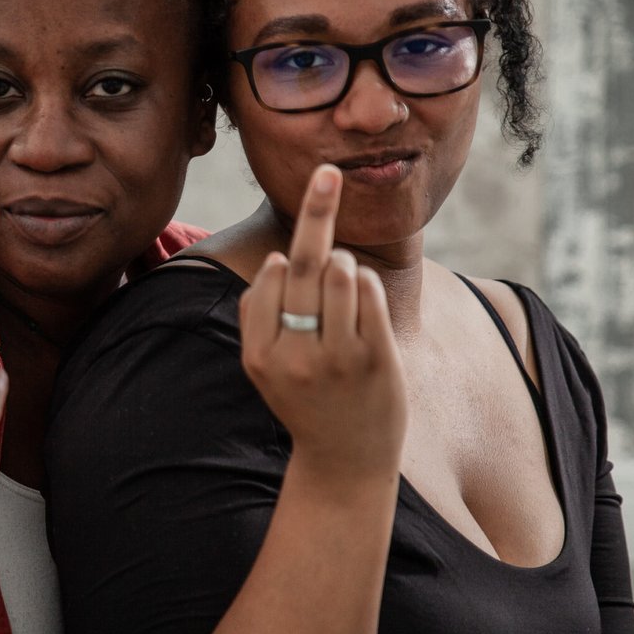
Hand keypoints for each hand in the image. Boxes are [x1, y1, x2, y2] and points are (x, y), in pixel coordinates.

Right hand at [239, 164, 405, 490]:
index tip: (286, 261)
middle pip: (303, 263)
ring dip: (345, 267)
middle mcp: (295, 356)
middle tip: (327, 170)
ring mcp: (337, 357)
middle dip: (316, 211)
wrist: (344, 463)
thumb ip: (259, 320)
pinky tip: (363, 308)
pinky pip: (370, 292)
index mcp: (259, 356)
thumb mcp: (265, 371)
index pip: (269, 280)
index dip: (282, 265)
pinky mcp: (375, 357)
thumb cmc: (305, 404)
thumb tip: (276, 262)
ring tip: (343, 296)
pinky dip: (366, 286)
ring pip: (341, 271)